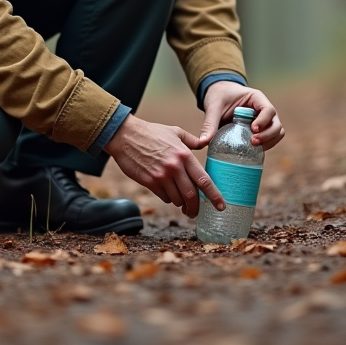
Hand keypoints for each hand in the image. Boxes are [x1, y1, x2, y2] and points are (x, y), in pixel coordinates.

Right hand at [104, 114, 224, 217]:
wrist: (125, 136)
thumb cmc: (151, 132)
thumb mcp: (175, 132)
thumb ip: (192, 141)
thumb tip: (205, 142)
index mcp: (184, 155)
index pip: (204, 180)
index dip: (214, 196)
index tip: (221, 206)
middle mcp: (175, 167)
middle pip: (191, 196)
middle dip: (195, 208)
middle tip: (195, 212)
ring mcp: (161, 176)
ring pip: (177, 199)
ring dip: (180, 203)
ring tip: (179, 200)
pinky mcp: (149, 182)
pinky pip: (164, 197)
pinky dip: (168, 198)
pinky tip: (166, 191)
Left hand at [200, 81, 284, 150]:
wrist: (219, 96)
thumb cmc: (219, 97)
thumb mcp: (214, 107)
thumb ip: (209, 123)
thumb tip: (202, 143)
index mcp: (256, 99)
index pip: (268, 109)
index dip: (264, 121)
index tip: (252, 129)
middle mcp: (264, 110)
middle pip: (276, 125)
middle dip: (267, 135)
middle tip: (252, 142)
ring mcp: (264, 121)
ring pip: (277, 133)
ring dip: (269, 142)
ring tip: (253, 148)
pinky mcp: (260, 131)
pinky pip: (269, 140)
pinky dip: (265, 146)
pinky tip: (252, 152)